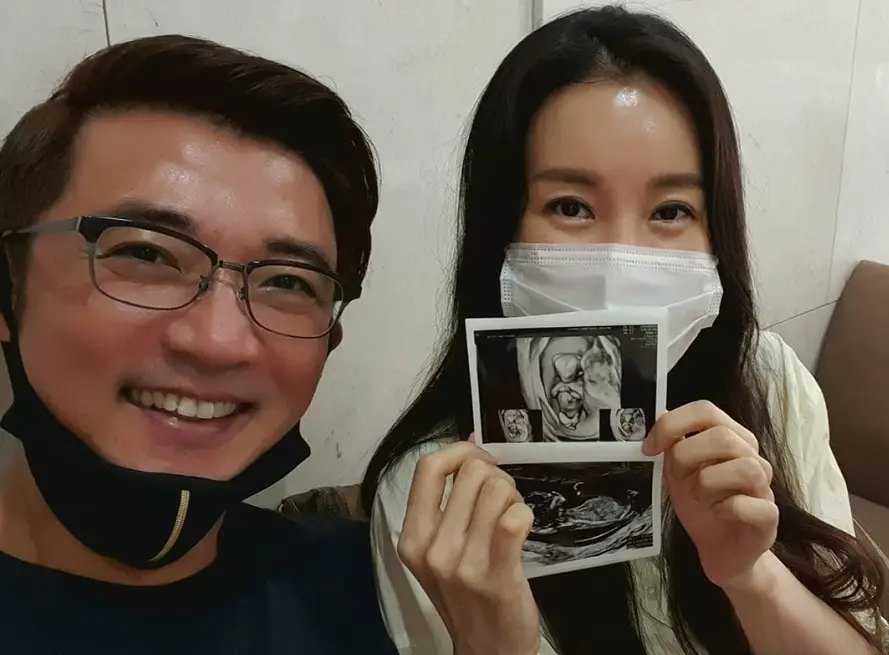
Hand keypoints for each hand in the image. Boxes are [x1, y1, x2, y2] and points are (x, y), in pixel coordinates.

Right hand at [397, 440, 540, 654]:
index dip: (459, 452)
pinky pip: (515, 518)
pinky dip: (524, 514)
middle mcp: (432, 549)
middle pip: (470, 473)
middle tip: (502, 499)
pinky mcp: (498, 574)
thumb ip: (448, 498)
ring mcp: (464, 564)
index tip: (478, 461)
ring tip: (511, 517)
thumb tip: (470, 442)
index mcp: (412, 537)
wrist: (487, 649)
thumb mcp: (440, 549)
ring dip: (513, 496)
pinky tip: (522, 528)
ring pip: (496, 490)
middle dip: (495, 476)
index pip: (427, 467)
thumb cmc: (466, 596)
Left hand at [642, 400, 778, 589]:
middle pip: (723, 437)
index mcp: (730, 437)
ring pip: (743, 467)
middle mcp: (752, 456)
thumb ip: (672, 444)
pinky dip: (726, 508)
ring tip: (700, 497)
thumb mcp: (678, 471)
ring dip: (708, 483)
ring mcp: (764, 486)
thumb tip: (660, 413)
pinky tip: (718, 513)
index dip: (673, 424)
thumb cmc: (702, 504)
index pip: (706, 411)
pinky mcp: (769, 516)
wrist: (721, 549)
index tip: (649, 447)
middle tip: (677, 478)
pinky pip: (749, 504)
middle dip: (687, 457)